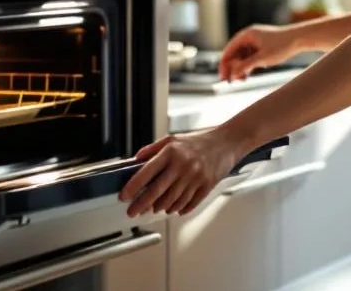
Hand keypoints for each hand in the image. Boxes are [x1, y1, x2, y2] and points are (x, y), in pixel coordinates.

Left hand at [119, 129, 244, 216]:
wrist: (226, 142)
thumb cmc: (198, 141)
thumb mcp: (172, 139)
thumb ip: (152, 150)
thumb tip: (135, 161)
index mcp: (171, 152)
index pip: (147, 172)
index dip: (133, 187)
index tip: (124, 196)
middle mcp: (183, 165)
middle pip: (157, 191)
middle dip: (141, 204)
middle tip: (133, 211)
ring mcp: (195, 177)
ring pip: (172, 201)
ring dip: (160, 208)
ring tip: (154, 208)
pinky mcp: (206, 186)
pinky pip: (188, 204)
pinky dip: (178, 209)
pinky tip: (173, 208)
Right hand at [219, 24, 300, 80]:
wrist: (299, 39)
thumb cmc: (282, 46)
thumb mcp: (262, 58)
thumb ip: (246, 66)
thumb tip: (232, 75)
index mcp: (246, 35)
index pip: (229, 50)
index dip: (224, 64)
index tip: (223, 77)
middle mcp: (249, 36)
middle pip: (234, 53)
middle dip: (232, 67)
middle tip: (231, 82)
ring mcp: (255, 40)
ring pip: (241, 56)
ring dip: (240, 67)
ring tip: (242, 80)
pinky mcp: (261, 45)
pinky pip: (249, 56)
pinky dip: (247, 65)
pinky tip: (249, 74)